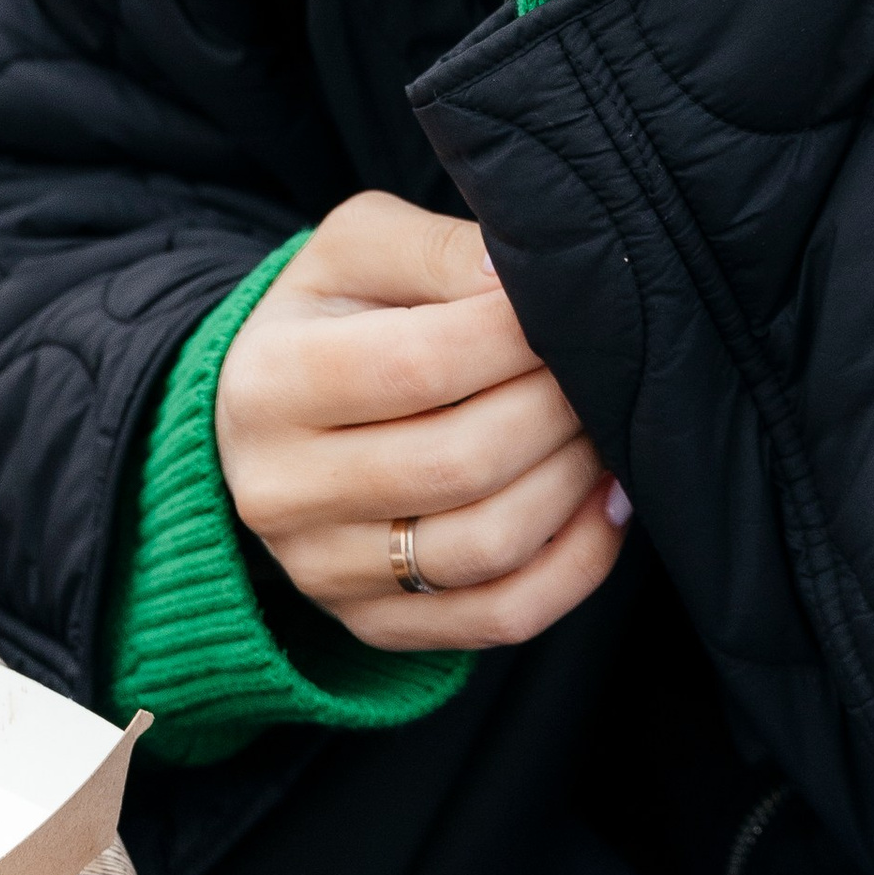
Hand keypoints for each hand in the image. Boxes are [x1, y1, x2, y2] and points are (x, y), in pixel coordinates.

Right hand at [216, 193, 626, 651]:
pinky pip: (501, 618)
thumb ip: (438, 250)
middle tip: (599, 364)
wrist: (269, 418)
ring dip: (572, 480)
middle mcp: (282, 493)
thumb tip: (520, 279)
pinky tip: (604, 500)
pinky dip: (577, 562)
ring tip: (603, 423)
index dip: (514, 336)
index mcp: (271, 383)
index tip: (565, 307)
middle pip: (461, 463)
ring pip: (487, 547)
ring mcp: (325, 572)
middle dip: (556, 407)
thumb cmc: (332, 315)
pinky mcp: (375, 625)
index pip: (419, 366)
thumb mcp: (360, 249)